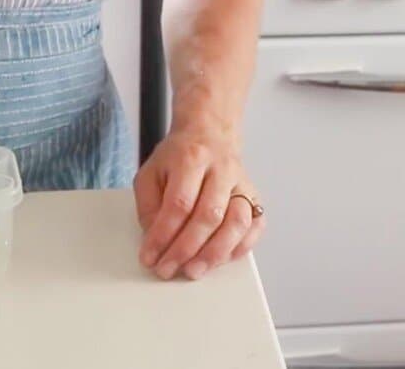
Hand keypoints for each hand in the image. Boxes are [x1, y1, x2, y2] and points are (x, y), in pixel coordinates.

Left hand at [134, 127, 264, 279]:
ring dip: (214, 254)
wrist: (209, 134)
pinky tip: (221, 259)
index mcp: (191, 159)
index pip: (179, 203)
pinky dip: (239, 248)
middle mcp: (221, 170)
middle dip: (186, 249)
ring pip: (236, 223)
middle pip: (209, 215)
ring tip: (194, 271)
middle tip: (168, 269)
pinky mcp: (255, 196)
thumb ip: (148, 205)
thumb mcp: (150, 172)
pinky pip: (255, 227)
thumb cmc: (178, 157)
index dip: (163, 235)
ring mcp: (242, 184)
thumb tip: (154, 239)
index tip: (150, 256)